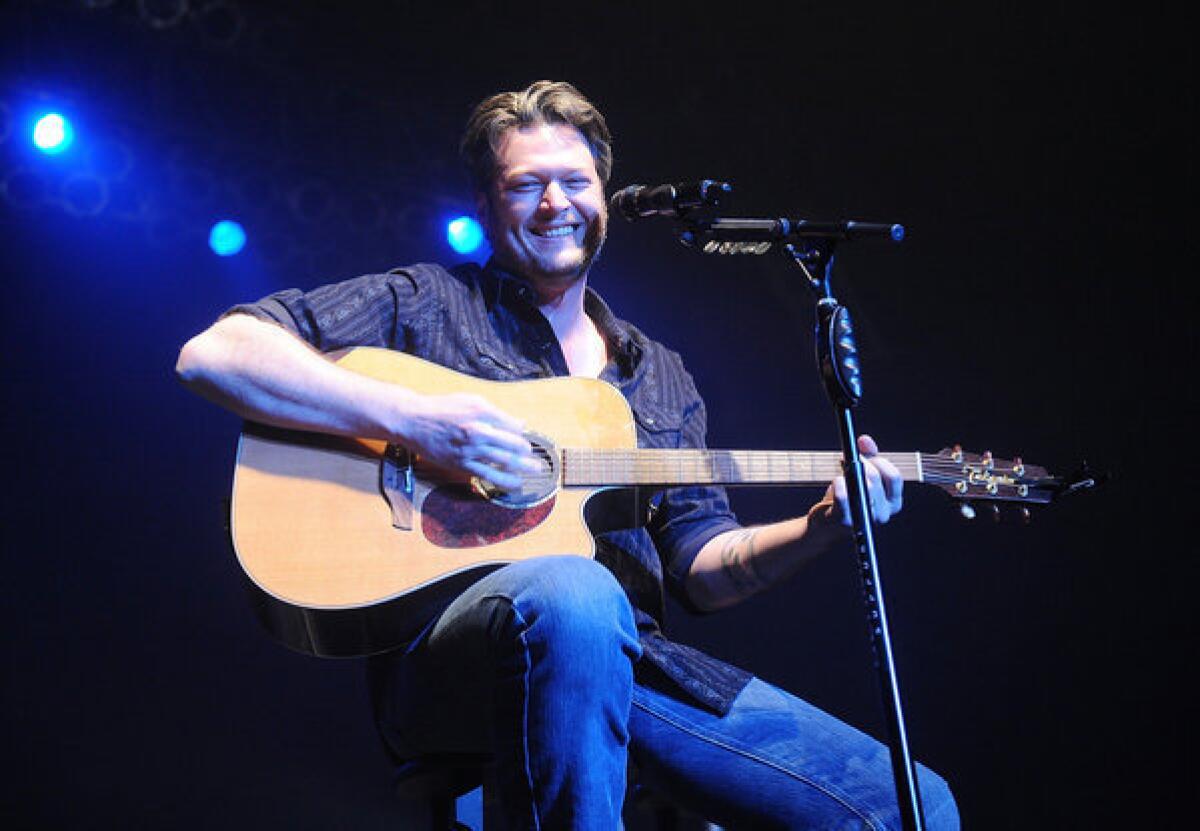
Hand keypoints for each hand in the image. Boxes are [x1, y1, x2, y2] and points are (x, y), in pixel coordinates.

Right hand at [398, 392, 540, 489]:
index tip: (529, 439)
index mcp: (480, 412)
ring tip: (534, 472)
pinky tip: (514, 483)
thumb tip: (518, 423)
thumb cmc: (442, 408)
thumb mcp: (470, 401)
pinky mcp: (460, 464)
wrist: (413, 421)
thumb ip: (495, 412)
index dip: (523, 434)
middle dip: (527, 453)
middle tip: (538, 459)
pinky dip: (502, 480)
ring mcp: (468, 449)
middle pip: (511, 444)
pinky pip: (486, 474)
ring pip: (501, 461)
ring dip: (521, 468)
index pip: (511, 425)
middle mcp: (476, 431)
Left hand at [809, 435, 903, 528]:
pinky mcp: (845, 520)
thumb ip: (868, 457)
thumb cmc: (848, 498)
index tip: (866, 456)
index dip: (880, 462)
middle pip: (875, 479)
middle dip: (860, 464)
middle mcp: (883, 513)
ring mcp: (865, 519)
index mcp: (893, 502)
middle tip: (848, 460)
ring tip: (842, 475)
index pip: (894, 477)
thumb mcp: (862, 476)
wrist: (826, 523)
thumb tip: (865, 440)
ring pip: (862, 486)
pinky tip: (837, 482)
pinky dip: (839, 484)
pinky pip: (844, 496)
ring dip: (849, 474)